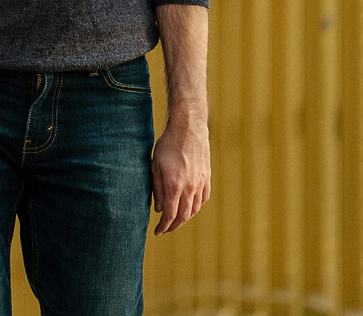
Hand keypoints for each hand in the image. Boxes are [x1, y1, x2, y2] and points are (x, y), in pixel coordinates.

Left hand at [150, 118, 209, 233]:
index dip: (163, 226)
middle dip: (174, 226)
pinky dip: (196, 207)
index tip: (158, 232)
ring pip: (195, 209)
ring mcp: (200, 183)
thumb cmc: (167, 145)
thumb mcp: (155, 166)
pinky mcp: (207, 178)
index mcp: (174, 185)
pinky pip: (203, 199)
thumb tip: (158, 209)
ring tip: (176, 220)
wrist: (188, 129)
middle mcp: (189, 187)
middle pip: (183, 216)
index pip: (170, 215)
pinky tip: (190, 207)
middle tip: (166, 230)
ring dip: (185, 218)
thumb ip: (156, 189)